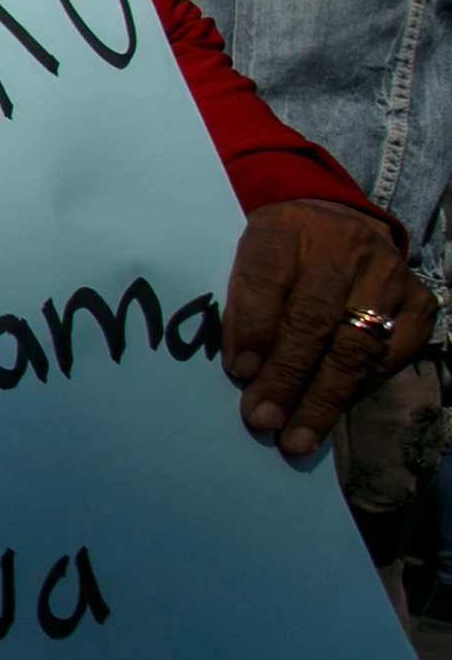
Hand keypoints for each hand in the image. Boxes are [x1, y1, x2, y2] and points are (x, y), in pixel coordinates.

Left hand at [223, 198, 435, 458]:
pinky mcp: (419, 303)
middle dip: (287, 378)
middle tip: (264, 419)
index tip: (240, 371)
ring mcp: (387, 275)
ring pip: (354, 346)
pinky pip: (388, 358)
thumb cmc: (282, 254)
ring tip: (297, 436)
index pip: (267, 279)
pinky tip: (331, 414)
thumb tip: (245, 370)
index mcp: (285, 229)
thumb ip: (243, 305)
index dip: (253, 328)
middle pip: (313, 320)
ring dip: (322, 398)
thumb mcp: (248, 259)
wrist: (337, 223)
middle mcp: (343, 248)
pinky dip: (356, 391)